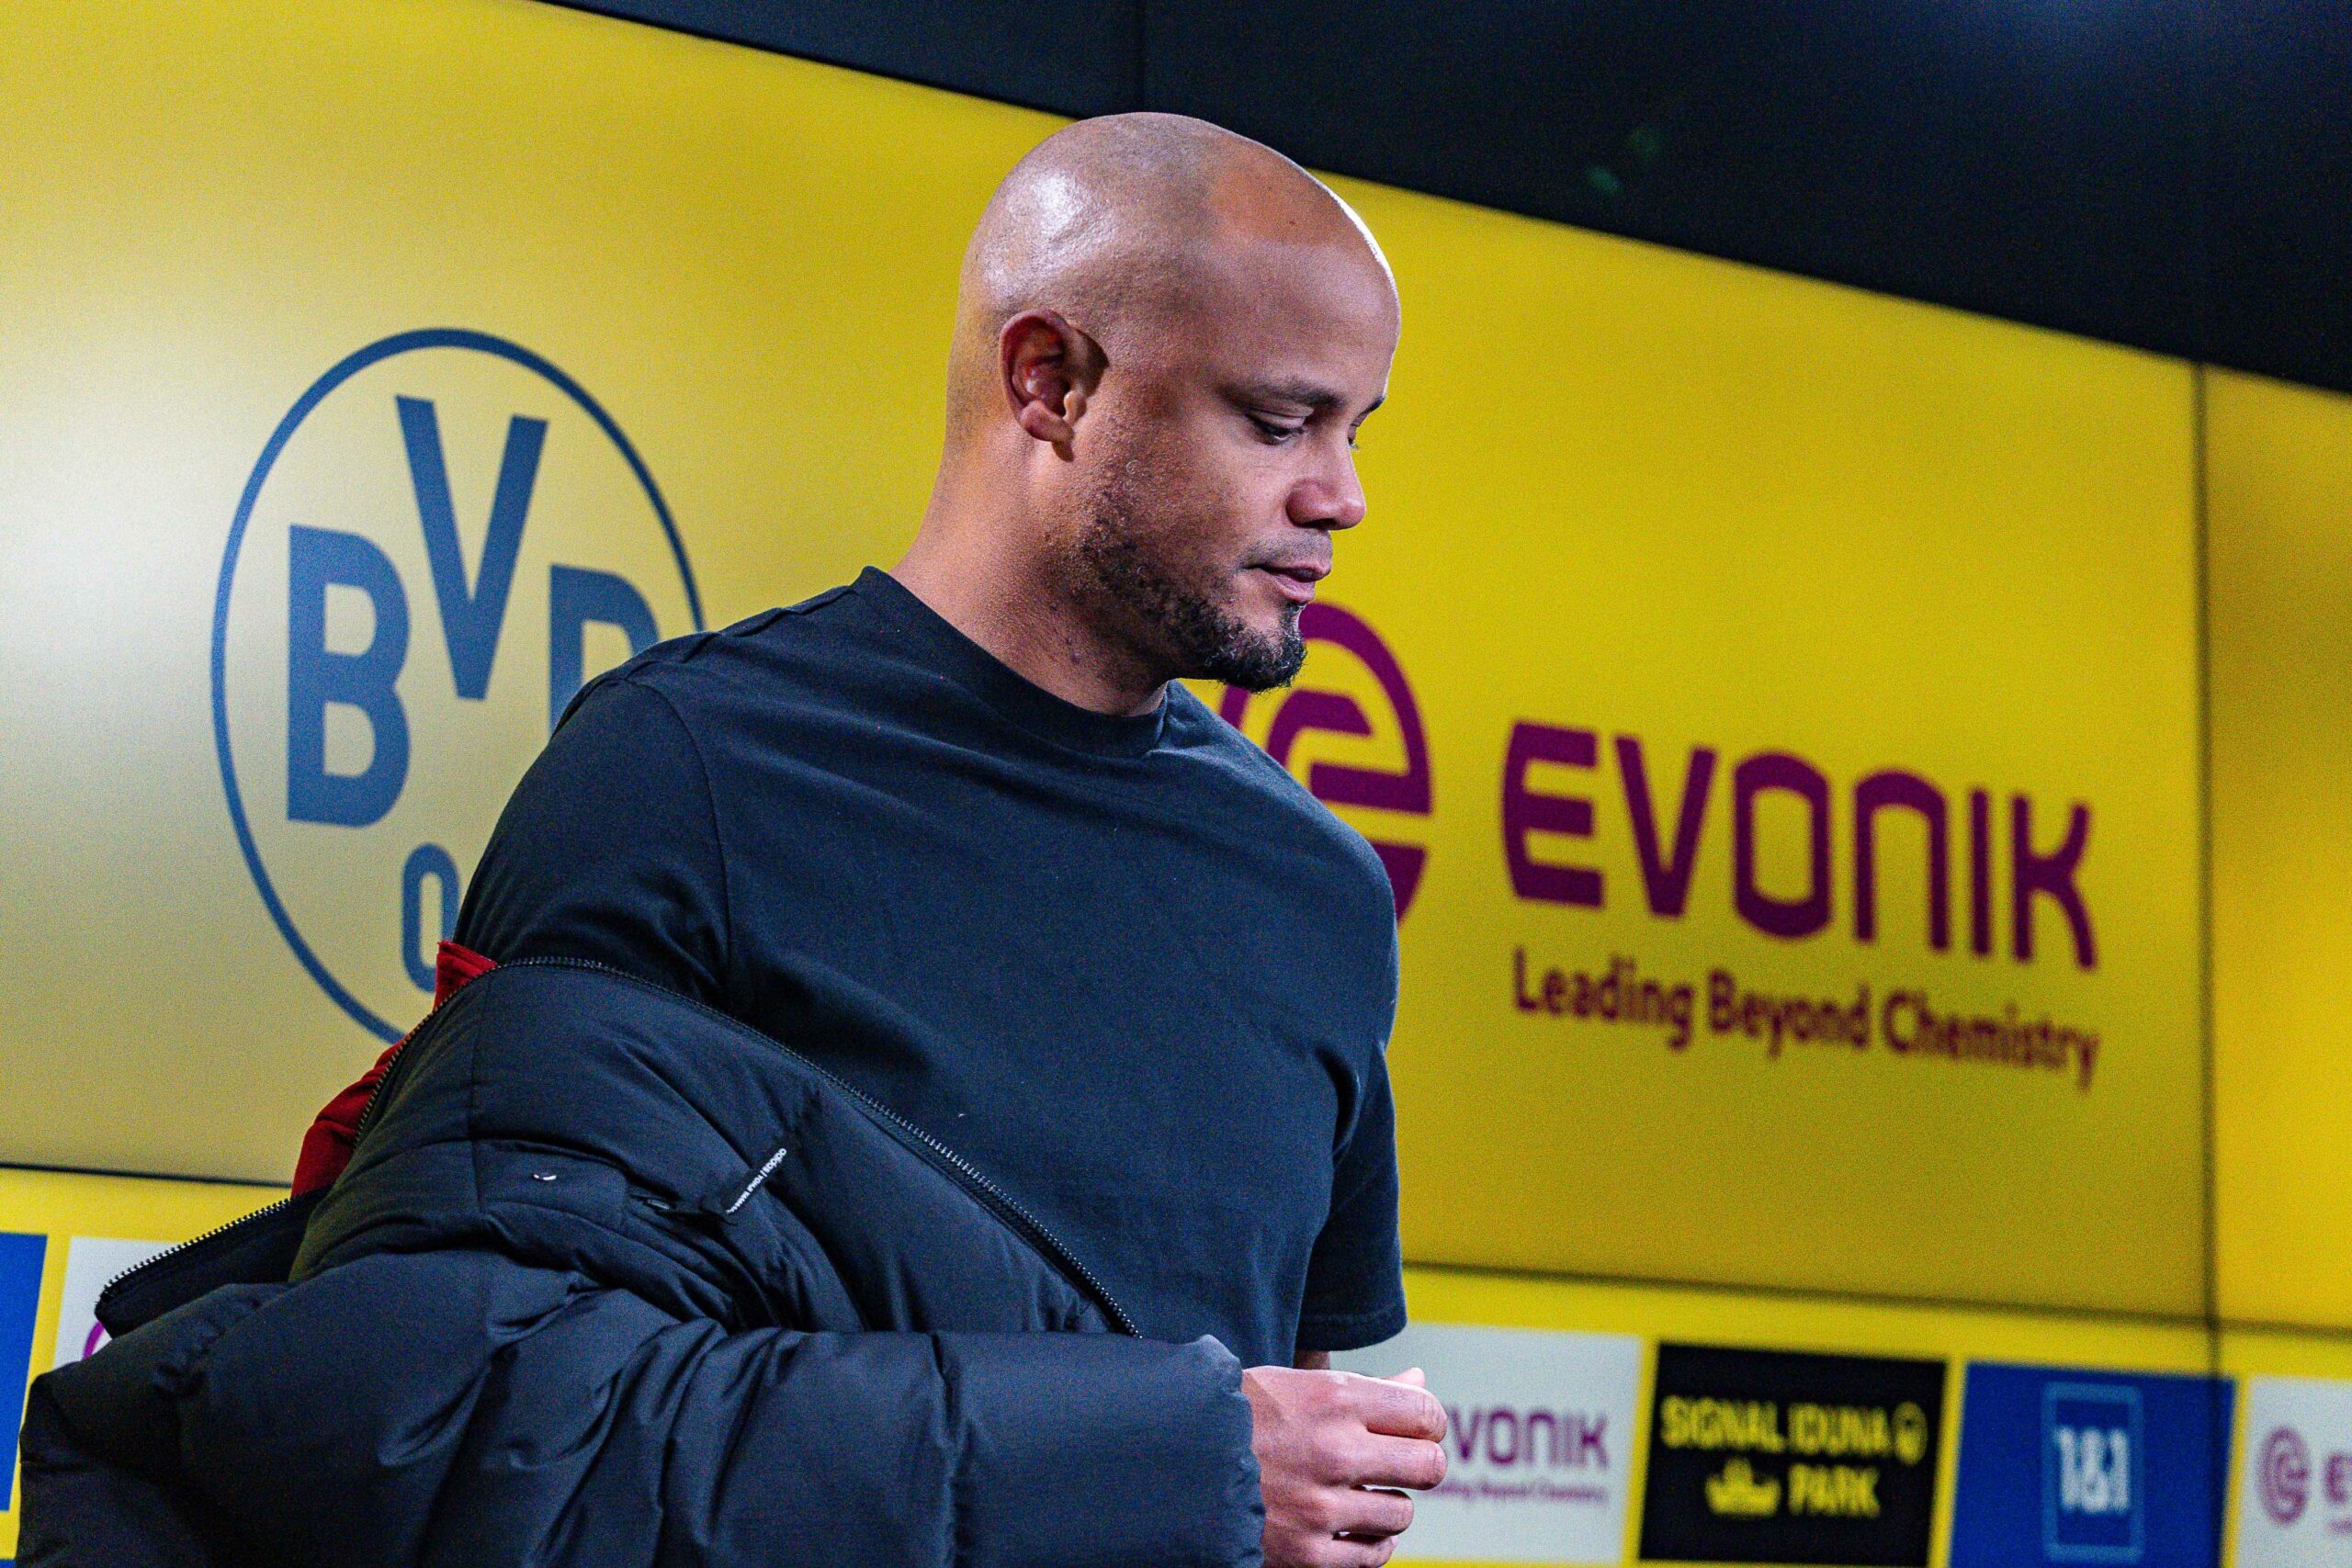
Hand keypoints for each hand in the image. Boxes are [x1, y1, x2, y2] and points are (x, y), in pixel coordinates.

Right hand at [1243, 1364, 1446, 1567]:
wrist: (1171, 1464)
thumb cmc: (1237, 1417)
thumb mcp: (1297, 1385)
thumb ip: (1367, 1389)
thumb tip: (1419, 1383)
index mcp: (1334, 1398)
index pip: (1425, 1414)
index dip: (1427, 1422)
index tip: (1413, 1428)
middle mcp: (1335, 1451)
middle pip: (1428, 1466)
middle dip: (1420, 1463)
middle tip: (1398, 1463)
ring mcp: (1323, 1507)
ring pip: (1402, 1513)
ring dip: (1387, 1505)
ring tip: (1356, 1493)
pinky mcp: (1309, 1554)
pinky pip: (1374, 1555)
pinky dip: (1369, 1543)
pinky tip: (1348, 1526)